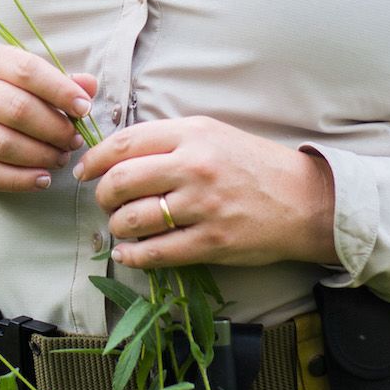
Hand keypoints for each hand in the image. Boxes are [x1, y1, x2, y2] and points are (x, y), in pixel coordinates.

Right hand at [0, 47, 97, 194]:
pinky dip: (20, 180)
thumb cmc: (0, 98)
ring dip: (40, 155)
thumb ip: (59, 83)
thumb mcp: (26, 82)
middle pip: (16, 109)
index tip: (84, 108)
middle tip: (74, 141)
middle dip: (53, 129)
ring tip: (60, 159)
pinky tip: (42, 179)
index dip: (60, 90)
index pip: (27, 69)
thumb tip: (89, 85)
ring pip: (2, 144)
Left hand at [73, 116, 337, 268]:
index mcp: (192, 134)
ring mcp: (203, 206)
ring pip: (133, 219)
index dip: (95, 159)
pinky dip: (132, 255)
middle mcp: (194, 166)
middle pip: (121, 181)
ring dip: (117, 226)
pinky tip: (128, 253)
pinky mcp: (212, 242)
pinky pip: (155, 253)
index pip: (125, 143)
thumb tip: (118, 153)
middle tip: (105, 202)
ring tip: (121, 227)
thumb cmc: (254, 165)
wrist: (305, 200)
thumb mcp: (213, 135)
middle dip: (102, 195)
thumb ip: (170, 139)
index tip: (85, 171)